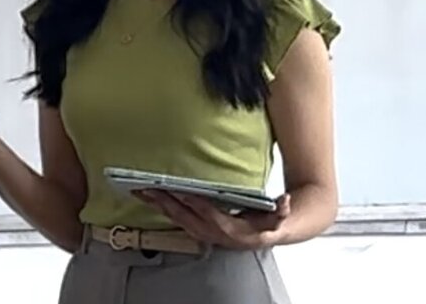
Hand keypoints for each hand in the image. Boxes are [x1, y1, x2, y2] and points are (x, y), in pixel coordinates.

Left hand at [135, 190, 291, 249]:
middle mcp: (212, 233)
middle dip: (164, 203)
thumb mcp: (278, 217)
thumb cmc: (268, 223)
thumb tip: (285, 202)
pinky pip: (175, 219)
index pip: (208, 214)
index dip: (193, 203)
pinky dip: (161, 208)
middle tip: (147, 189)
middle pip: (184, 217)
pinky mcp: (196, 230)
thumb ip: (282, 211)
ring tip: (140, 191)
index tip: (178, 191)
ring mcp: (202, 233)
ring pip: (176, 219)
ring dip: (157, 205)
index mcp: (230, 229)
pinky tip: (149, 198)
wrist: (266, 236)